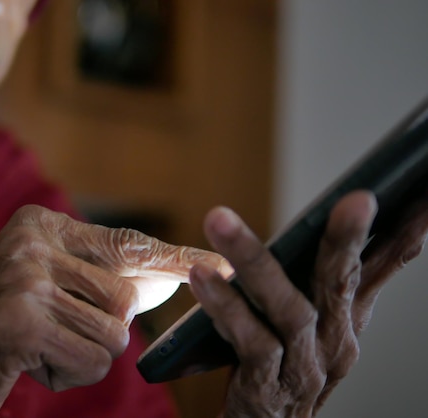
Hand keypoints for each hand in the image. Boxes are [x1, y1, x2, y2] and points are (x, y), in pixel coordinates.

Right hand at [0, 205, 225, 417]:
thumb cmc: (1, 334)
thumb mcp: (48, 290)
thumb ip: (99, 276)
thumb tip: (171, 272)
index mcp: (39, 224)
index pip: (126, 243)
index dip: (176, 259)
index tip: (222, 264)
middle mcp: (30, 240)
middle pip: (126, 295)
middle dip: (100, 329)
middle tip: (52, 333)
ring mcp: (22, 277)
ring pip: (115, 332)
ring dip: (83, 355)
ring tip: (36, 349)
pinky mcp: (19, 322)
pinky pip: (93, 360)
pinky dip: (69, 375)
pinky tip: (26, 365)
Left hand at [189, 190, 427, 417]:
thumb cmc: (286, 363)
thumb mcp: (315, 320)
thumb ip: (325, 278)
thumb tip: (337, 218)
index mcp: (350, 317)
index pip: (387, 265)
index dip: (410, 229)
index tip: (423, 186)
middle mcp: (337, 341)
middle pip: (342, 283)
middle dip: (348, 240)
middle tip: (356, 199)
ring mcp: (305, 367)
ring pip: (290, 309)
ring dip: (255, 261)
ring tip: (220, 219)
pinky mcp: (266, 386)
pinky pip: (248, 341)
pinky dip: (225, 306)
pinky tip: (202, 275)